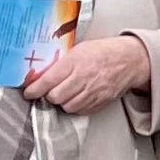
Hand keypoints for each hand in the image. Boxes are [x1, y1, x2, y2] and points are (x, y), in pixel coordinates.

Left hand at [23, 31, 153, 114]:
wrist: (130, 59)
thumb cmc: (104, 51)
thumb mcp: (80, 49)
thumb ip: (62, 62)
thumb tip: (41, 74)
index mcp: (76, 61)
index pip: (48, 80)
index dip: (34, 89)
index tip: (28, 92)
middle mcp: (84, 78)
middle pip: (56, 96)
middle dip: (48, 95)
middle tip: (48, 91)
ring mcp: (93, 91)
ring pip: (67, 106)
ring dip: (62, 102)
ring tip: (64, 93)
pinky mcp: (101, 101)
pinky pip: (81, 110)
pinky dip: (75, 106)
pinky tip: (76, 97)